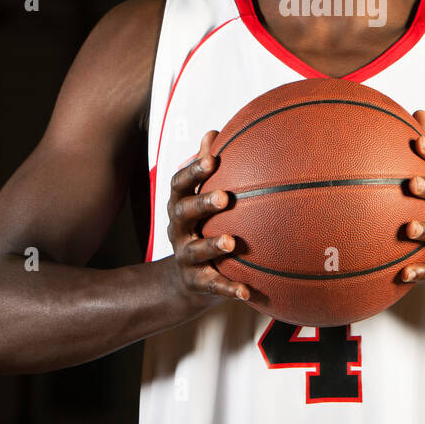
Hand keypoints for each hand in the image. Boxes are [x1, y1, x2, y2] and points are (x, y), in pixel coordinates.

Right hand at [166, 129, 249, 307]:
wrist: (184, 280)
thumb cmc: (200, 226)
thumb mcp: (198, 199)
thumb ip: (205, 169)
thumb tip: (213, 132)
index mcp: (180, 206)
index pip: (179, 184)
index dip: (193, 171)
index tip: (210, 158)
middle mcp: (178, 230)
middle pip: (183, 213)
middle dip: (202, 204)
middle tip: (224, 197)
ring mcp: (186, 257)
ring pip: (195, 251)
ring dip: (212, 245)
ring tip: (231, 243)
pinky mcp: (197, 283)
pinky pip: (213, 286)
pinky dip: (229, 288)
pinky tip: (247, 291)